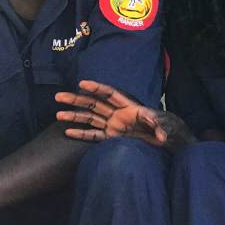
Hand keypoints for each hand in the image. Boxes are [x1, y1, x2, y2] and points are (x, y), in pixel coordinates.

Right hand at [58, 80, 192, 150]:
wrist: (165, 140)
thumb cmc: (165, 128)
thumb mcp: (164, 125)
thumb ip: (159, 127)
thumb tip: (161, 136)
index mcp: (129, 107)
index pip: (110, 94)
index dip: (96, 88)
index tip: (82, 83)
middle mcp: (118, 114)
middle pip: (94, 104)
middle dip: (77, 100)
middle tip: (59, 96)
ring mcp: (113, 126)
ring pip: (90, 119)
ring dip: (75, 116)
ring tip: (58, 114)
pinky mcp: (112, 138)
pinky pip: (94, 135)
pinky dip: (82, 134)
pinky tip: (68, 132)